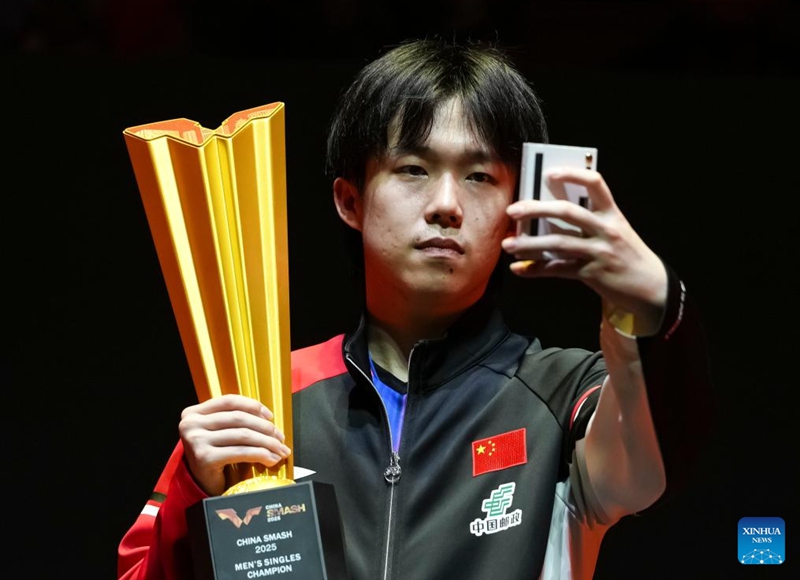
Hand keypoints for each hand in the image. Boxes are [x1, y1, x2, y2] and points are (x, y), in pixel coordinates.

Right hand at [179, 394, 290, 495]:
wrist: (199, 483)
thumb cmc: (212, 455)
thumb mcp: (217, 431)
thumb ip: (233, 420)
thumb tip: (267, 417)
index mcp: (193, 413)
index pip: (229, 401)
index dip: (252, 405)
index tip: (270, 416)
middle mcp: (191, 424)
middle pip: (239, 418)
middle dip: (265, 427)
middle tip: (280, 437)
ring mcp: (197, 441)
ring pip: (243, 435)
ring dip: (267, 442)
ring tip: (279, 450)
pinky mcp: (205, 458)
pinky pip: (241, 452)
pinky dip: (260, 454)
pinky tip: (271, 459)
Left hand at [502, 167, 667, 333]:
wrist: (650, 287)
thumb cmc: (625, 254)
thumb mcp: (614, 232)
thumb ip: (587, 222)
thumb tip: (545, 216)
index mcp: (612, 213)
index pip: (595, 183)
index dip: (572, 174)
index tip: (549, 173)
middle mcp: (606, 229)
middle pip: (567, 212)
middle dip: (536, 209)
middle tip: (512, 211)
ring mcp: (600, 251)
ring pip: (558, 243)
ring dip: (529, 244)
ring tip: (508, 245)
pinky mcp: (593, 273)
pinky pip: (558, 269)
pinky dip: (536, 269)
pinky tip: (519, 269)